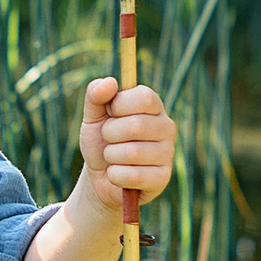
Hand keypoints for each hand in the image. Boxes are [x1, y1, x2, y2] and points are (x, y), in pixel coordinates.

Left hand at [77, 75, 175, 216]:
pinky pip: (133, 176)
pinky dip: (115, 175)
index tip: (109, 113)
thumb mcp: (93, 115)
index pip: (144, 98)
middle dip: (109, 134)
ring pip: (132, 153)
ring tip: (112, 157)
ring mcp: (168, 153)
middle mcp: (166, 127)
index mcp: (153, 105)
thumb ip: (95, 95)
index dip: (118, 106)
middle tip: (108, 139)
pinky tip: (117, 174)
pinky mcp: (163, 178)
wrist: (99, 176)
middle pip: (136, 126)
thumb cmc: (101, 141)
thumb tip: (110, 82)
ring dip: (110, 157)